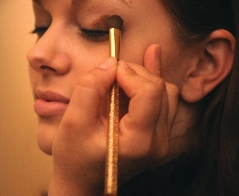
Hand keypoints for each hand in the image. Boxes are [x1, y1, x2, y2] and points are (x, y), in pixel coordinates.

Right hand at [48, 45, 178, 195]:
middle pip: (159, 88)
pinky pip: (164, 100)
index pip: (150, 91)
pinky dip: (152, 79)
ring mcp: (160, 140)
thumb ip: (90, 89)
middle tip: (107, 74)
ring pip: (165, 92)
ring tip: (120, 73)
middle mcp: (157, 142)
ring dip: (142, 76)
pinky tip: (151, 56)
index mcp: (139, 141)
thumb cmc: (74, 158)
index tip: (107, 71)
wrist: (81, 183)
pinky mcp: (157, 134)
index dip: (129, 73)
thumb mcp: (73, 122)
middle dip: (133, 73)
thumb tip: (109, 63)